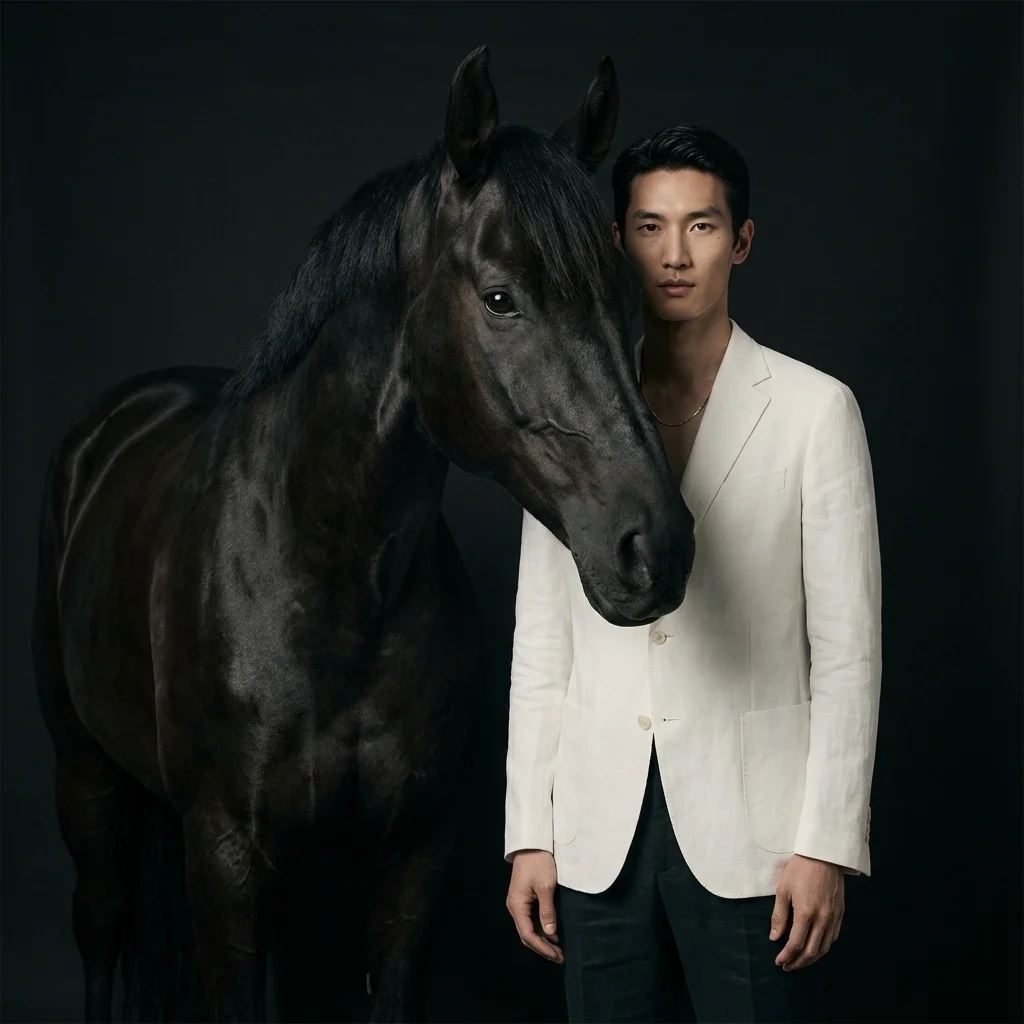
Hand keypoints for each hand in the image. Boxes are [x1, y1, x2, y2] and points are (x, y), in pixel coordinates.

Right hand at [506, 850, 562, 963]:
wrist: (532, 844)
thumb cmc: (538, 863)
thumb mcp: (545, 887)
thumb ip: (547, 911)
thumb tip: (550, 933)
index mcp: (517, 905)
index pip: (528, 934)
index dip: (543, 948)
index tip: (557, 955)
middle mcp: (514, 907)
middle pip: (526, 935)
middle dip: (543, 948)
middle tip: (560, 957)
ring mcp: (518, 903)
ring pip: (528, 928)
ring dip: (542, 940)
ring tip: (558, 949)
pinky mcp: (523, 899)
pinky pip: (530, 920)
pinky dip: (541, 929)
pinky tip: (552, 934)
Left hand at [770, 853, 843, 970]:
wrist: (823, 854)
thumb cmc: (800, 869)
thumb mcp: (783, 889)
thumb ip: (779, 916)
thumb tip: (775, 937)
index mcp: (806, 913)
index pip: (796, 944)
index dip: (787, 956)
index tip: (779, 961)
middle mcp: (823, 919)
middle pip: (812, 951)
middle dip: (798, 962)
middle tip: (788, 966)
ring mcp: (834, 917)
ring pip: (824, 947)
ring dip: (812, 959)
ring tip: (800, 962)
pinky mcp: (840, 913)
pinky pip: (833, 938)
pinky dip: (823, 947)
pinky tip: (815, 948)